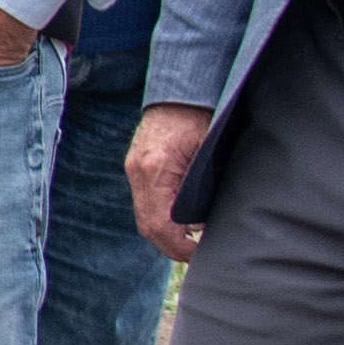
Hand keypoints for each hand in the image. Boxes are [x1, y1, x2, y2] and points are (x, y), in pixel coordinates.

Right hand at [128, 103, 214, 259]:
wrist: (181, 90)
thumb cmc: (201, 117)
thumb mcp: (208, 154)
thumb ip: (202, 190)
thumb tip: (204, 224)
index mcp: (156, 169)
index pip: (159, 224)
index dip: (179, 246)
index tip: (199, 254)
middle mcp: (138, 171)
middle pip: (148, 226)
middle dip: (172, 245)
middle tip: (197, 254)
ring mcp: (134, 169)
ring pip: (145, 217)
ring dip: (166, 233)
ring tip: (191, 241)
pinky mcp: (138, 167)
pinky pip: (146, 203)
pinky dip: (162, 217)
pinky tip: (182, 221)